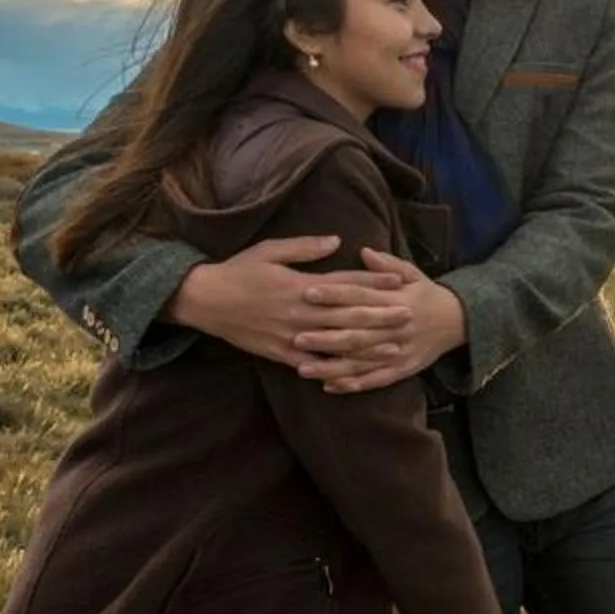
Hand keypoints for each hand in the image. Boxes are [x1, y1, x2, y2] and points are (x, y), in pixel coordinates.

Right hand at [166, 235, 405, 367]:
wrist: (204, 300)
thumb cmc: (238, 270)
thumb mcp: (270, 250)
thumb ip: (305, 248)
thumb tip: (337, 240)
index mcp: (301, 284)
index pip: (346, 282)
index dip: (375, 281)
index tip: (400, 280)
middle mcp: (301, 310)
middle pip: (349, 314)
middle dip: (382, 315)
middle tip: (410, 316)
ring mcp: (291, 334)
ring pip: (336, 342)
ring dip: (368, 345)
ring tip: (394, 347)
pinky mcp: (280, 352)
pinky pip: (312, 364)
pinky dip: (333, 369)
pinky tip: (355, 373)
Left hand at [299, 247, 467, 392]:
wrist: (460, 321)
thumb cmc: (427, 294)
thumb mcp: (412, 273)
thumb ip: (387, 265)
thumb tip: (362, 251)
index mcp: (397, 300)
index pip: (361, 296)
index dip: (334, 294)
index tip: (308, 291)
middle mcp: (396, 327)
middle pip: (357, 333)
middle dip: (326, 336)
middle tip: (296, 336)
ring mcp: (399, 352)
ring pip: (362, 361)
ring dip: (331, 367)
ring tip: (302, 368)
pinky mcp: (403, 370)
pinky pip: (375, 380)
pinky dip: (353, 384)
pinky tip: (329, 386)